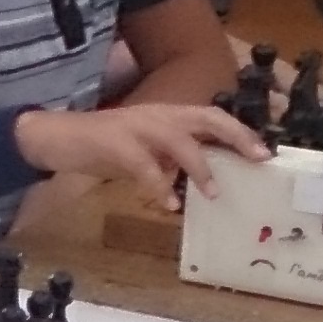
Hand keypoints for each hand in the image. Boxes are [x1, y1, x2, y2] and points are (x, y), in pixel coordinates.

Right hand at [13, 101, 270, 205]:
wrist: (56, 137)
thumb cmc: (104, 146)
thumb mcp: (146, 151)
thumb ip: (172, 161)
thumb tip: (202, 182)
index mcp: (168, 115)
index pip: (213, 117)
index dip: (241, 132)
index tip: (266, 153)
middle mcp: (158, 115)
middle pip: (207, 118)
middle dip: (236, 137)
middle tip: (259, 160)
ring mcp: (137, 127)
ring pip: (178, 140)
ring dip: (199, 166)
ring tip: (212, 193)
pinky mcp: (115, 144)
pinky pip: (143, 166)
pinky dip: (158, 187)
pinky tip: (167, 206)